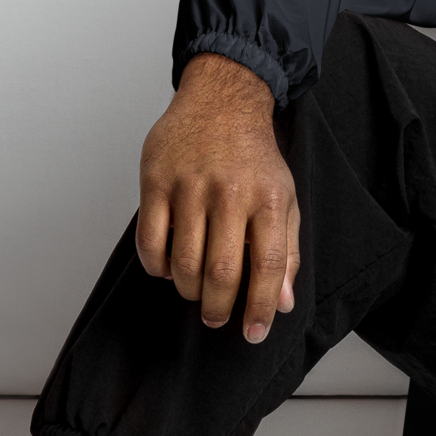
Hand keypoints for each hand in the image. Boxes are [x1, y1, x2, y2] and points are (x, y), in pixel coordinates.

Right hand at [136, 53, 298, 342]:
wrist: (222, 102)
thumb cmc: (254, 156)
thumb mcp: (284, 198)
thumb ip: (285, 250)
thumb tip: (283, 301)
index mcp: (268, 199)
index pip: (267, 266)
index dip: (260, 307)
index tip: (253, 333)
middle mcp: (230, 193)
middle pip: (221, 271)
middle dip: (219, 307)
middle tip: (217, 318)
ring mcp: (190, 186)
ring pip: (183, 262)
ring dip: (187, 290)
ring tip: (195, 292)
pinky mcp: (156, 181)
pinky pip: (150, 240)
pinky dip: (157, 265)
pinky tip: (168, 267)